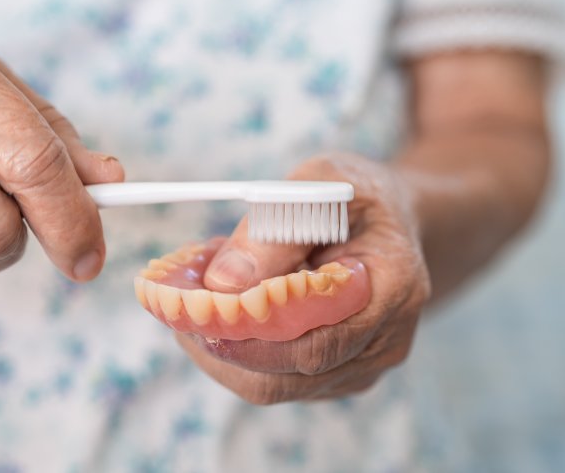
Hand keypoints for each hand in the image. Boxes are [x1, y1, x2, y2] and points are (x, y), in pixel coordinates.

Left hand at [176, 153, 429, 402]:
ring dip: (217, 345)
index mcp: (392, 289)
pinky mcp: (332, 374)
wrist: (386, 222)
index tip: (193, 308)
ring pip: (268, 383)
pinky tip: (215, 308)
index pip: (315, 340)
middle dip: (218, 342)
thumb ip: (277, 228)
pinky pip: (270, 377)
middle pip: (285, 374)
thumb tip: (223, 283)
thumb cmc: (355, 195)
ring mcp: (357, 366)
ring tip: (188, 298)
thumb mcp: (321, 181)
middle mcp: (382, 342)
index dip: (247, 332)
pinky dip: (231, 347)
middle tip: (171, 303)